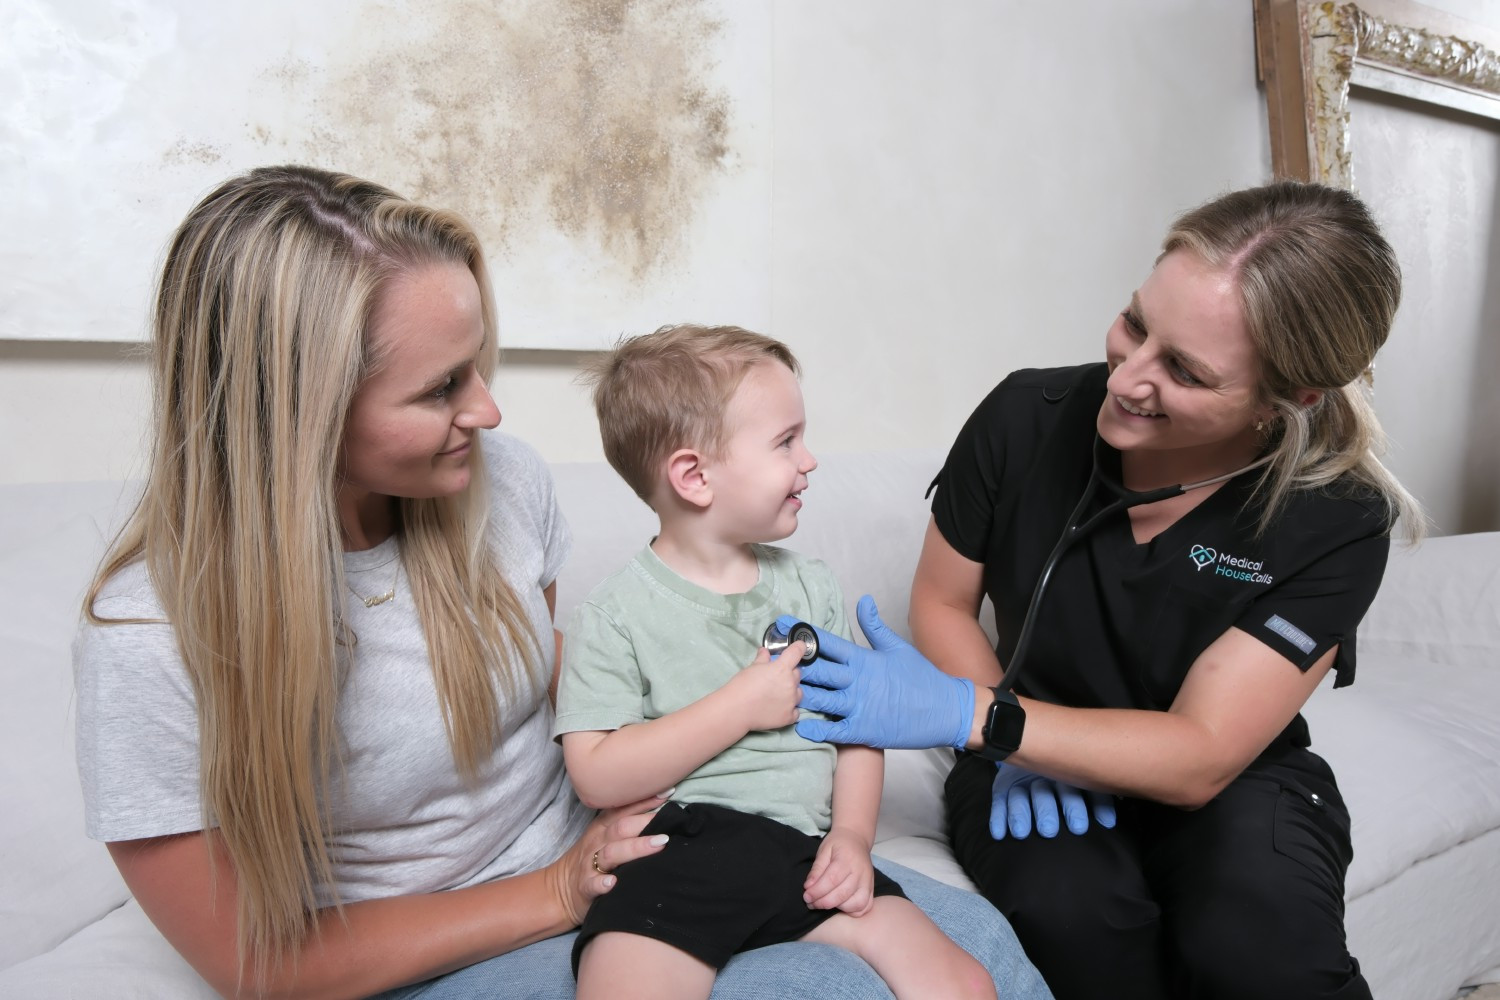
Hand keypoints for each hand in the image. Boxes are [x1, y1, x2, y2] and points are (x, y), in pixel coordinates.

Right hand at [548, 791, 671, 924]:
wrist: (560, 890)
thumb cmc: (591, 860)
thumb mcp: (604, 837)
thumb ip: (627, 825)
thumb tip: (663, 814)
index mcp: (602, 828)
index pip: (624, 810)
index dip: (645, 801)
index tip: (667, 793)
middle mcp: (596, 842)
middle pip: (621, 828)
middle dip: (645, 822)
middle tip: (671, 820)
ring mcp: (589, 864)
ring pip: (611, 853)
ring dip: (635, 848)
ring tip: (658, 844)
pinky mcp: (585, 887)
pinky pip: (592, 884)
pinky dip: (602, 883)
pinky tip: (612, 883)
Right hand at [729, 642, 804, 732]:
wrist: (736, 709)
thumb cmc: (742, 685)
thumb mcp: (752, 668)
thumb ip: (762, 659)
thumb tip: (765, 651)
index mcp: (782, 668)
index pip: (797, 652)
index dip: (799, 647)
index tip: (800, 647)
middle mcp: (791, 683)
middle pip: (797, 674)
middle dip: (789, 673)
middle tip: (776, 678)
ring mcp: (791, 701)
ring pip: (798, 692)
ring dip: (791, 691)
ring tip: (778, 695)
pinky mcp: (789, 716)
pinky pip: (795, 711)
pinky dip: (790, 709)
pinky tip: (780, 709)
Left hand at [790, 595, 975, 749]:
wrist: (945, 710)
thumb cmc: (921, 678)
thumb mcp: (897, 647)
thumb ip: (875, 626)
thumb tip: (863, 600)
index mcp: (864, 659)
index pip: (827, 642)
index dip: (803, 633)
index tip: (782, 625)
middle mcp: (858, 681)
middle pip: (818, 670)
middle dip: (793, 666)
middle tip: (772, 662)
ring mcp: (860, 706)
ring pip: (821, 699)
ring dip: (800, 695)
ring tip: (780, 692)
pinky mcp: (865, 730)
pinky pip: (834, 730)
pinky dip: (816, 729)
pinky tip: (801, 726)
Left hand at [803, 828, 874, 915]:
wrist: (856, 839)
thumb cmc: (838, 844)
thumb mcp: (824, 850)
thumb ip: (817, 869)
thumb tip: (808, 887)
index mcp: (847, 859)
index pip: (831, 880)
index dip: (817, 891)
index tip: (806, 896)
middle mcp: (860, 872)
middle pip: (842, 894)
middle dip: (823, 902)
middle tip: (811, 903)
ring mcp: (868, 882)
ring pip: (856, 904)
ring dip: (838, 908)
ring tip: (825, 902)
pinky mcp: (872, 889)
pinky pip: (865, 906)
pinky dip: (853, 911)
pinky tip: (841, 905)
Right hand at [989, 764, 1117, 839]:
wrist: (1036, 743)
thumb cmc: (1069, 771)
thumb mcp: (1085, 779)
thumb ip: (1098, 798)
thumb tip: (1109, 822)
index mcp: (1065, 771)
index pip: (1071, 789)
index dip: (1075, 808)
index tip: (1079, 828)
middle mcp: (1042, 774)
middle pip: (1043, 793)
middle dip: (1046, 812)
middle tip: (1049, 830)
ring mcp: (1020, 780)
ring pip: (1019, 797)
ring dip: (1020, 815)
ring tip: (1021, 833)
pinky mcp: (1003, 786)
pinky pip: (999, 800)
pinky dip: (998, 817)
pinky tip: (999, 834)